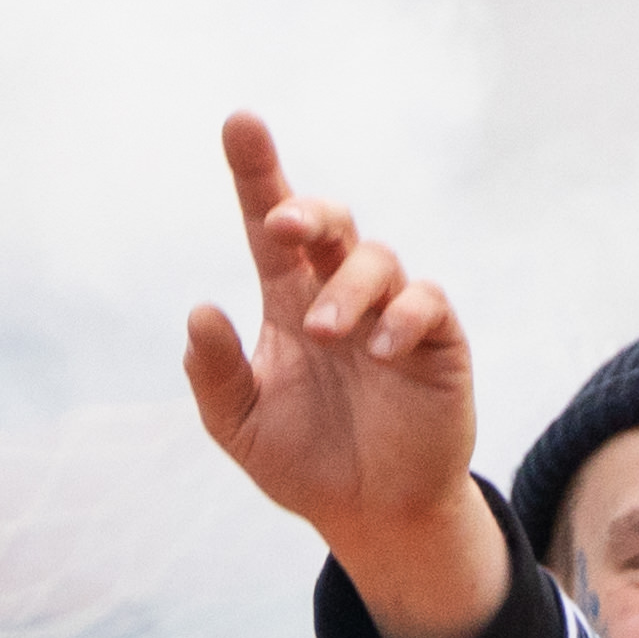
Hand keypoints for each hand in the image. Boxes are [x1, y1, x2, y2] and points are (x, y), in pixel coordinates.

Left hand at [186, 112, 508, 637]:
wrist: (373, 514)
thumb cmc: (306, 460)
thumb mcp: (241, 425)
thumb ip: (216, 374)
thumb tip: (201, 310)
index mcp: (289, 300)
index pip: (269, 227)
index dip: (256, 172)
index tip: (238, 123)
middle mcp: (340, 294)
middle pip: (330, 223)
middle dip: (309, 210)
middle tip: (283, 225)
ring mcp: (392, 314)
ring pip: (377, 259)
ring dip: (348, 290)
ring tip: (323, 334)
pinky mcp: (437, 341)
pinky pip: (427, 302)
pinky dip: (404, 316)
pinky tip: (381, 351)